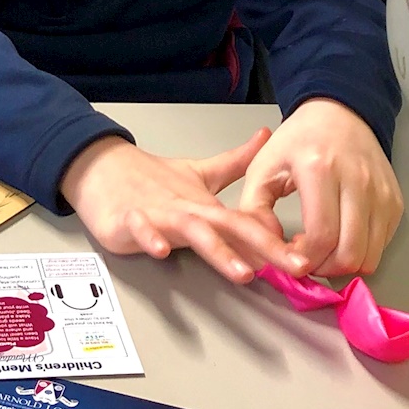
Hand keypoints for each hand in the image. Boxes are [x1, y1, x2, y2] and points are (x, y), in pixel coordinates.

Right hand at [59, 128, 288, 285]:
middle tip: (294, 265)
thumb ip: (235, 163)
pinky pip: (141, 230)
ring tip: (242, 271)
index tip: (307, 256)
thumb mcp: (199, 171)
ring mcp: (160, 215)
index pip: (248, 223)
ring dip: (219, 251)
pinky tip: (161, 250)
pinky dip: (151, 238)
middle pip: (231, 228)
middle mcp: (189, 210)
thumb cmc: (150, 177)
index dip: (278, 240)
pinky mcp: (129, 220)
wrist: (102, 166)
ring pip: (193, 233)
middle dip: (265, 248)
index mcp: (207, 205)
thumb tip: (266, 138)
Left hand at [235, 98, 401, 277]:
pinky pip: (381, 245)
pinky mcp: (395, 202)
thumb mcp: (261, 167)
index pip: (321, 237)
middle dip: (324, 268)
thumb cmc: (297, 141)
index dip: (305, 259)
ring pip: (370, 256)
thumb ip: (253, 210)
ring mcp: (381, 193)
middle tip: (307, 257)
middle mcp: (358, 182)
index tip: (291, 256)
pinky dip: (361, 251)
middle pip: (349, 253)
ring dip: (344, 265)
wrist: (339, 113)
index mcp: (320, 170)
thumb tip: (267, 250)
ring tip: (322, 247)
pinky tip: (341, 235)